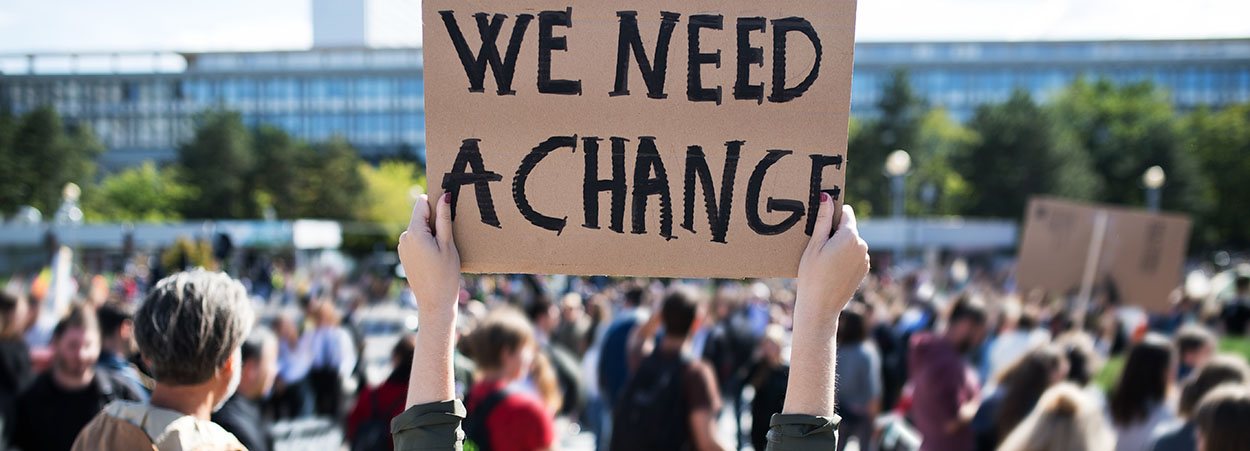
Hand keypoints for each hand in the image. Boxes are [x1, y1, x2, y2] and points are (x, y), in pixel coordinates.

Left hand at [398, 193, 460, 322]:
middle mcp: (404, 237)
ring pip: (419, 229)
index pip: (422, 203)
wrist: (434, 302)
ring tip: (442, 252)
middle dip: (435, 222)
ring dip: (431, 234)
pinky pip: (416, 241)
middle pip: (421, 217)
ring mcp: (402, 247)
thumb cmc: (445, 274)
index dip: (435, 204)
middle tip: (448, 239)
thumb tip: (444, 195)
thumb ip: (444, 218)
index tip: (447, 213)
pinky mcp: (404, 255)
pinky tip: (435, 258)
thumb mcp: (447, 244)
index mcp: (414, 232)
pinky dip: (426, 244)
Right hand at [795, 195, 868, 316]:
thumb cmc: (812, 275)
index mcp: (850, 236)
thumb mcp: (814, 245)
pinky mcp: (863, 270)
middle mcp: (862, 245)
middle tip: (818, 247)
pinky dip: (844, 257)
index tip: (820, 225)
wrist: (820, 307)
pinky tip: (831, 269)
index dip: (832, 215)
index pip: (846, 212)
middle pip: (848, 228)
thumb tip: (826, 197)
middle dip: (835, 232)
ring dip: (840, 245)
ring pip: (851, 242)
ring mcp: (865, 259)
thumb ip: (822, 220)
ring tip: (824, 261)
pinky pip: (854, 255)